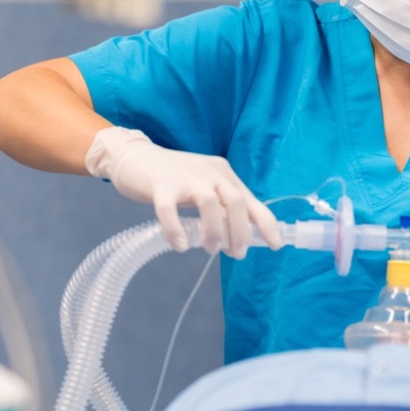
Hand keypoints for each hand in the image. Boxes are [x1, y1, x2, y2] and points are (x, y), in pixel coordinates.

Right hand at [85, 127, 281, 256]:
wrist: (134, 157)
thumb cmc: (172, 177)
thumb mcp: (204, 186)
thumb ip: (220, 205)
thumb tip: (239, 236)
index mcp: (222, 173)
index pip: (251, 199)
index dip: (265, 223)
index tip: (275, 244)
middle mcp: (208, 172)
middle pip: (235, 202)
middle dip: (239, 232)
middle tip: (235, 253)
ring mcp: (184, 178)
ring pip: (209, 205)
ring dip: (214, 232)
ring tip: (209, 248)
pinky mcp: (160, 185)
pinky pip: (170, 210)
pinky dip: (176, 230)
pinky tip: (180, 245)